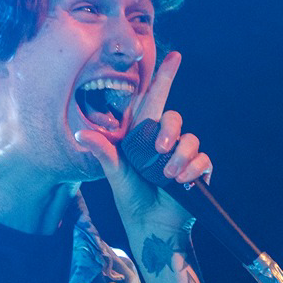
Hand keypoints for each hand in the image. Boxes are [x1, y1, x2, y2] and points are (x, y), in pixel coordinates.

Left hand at [74, 51, 212, 241]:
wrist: (152, 227)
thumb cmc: (130, 199)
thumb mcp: (115, 173)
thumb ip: (103, 151)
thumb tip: (80, 132)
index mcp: (142, 136)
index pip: (154, 100)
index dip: (165, 77)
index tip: (175, 55)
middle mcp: (163, 142)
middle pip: (173, 117)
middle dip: (169, 130)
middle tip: (160, 150)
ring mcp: (182, 155)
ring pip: (189, 139)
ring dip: (180, 157)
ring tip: (168, 175)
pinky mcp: (197, 170)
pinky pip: (202, 158)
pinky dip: (193, 169)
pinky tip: (182, 182)